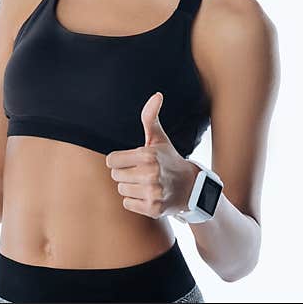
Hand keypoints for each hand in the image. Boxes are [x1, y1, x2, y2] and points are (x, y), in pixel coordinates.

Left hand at [105, 91, 199, 218]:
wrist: (191, 188)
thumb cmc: (169, 159)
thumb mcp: (159, 138)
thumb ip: (150, 117)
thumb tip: (157, 95)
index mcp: (147, 155)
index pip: (111, 161)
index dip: (121, 160)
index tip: (134, 160)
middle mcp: (150, 174)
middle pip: (115, 176)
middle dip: (126, 173)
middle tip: (143, 173)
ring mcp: (153, 193)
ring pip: (121, 190)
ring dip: (131, 188)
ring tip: (147, 184)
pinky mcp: (153, 209)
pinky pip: (128, 204)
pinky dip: (136, 202)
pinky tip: (149, 195)